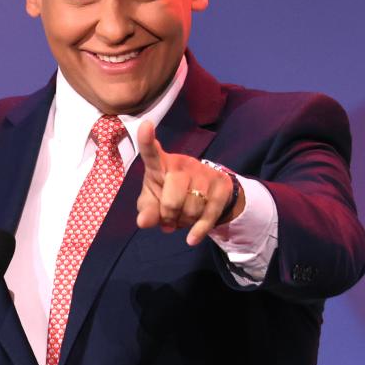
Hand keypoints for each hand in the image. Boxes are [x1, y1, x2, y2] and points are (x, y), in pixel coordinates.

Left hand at [135, 120, 243, 245]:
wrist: (207, 194)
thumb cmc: (171, 194)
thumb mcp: (154, 201)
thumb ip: (147, 210)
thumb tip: (143, 222)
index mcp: (161, 164)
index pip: (151, 152)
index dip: (147, 140)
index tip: (145, 125)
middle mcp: (182, 164)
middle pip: (171, 199)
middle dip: (168, 215)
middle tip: (169, 217)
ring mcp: (203, 173)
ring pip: (191, 209)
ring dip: (184, 222)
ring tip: (183, 218)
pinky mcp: (221, 186)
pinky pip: (208, 215)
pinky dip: (198, 231)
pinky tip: (192, 239)